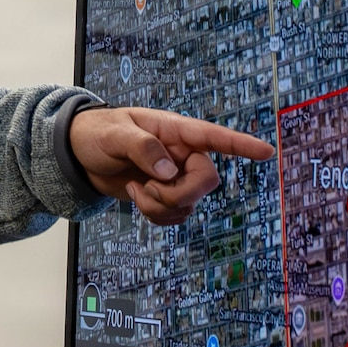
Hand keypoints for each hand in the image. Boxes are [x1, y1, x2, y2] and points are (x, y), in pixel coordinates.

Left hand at [67, 106, 274, 225]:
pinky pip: (175, 215)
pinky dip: (156, 215)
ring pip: (190, 204)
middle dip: (179, 193)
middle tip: (149, 188)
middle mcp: (181, 154)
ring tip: (136, 189)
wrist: (80, 155)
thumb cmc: (98, 132)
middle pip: (206, 180)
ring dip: (161, 206)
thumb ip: (142, 148)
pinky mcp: (165, 195)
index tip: (267, 152)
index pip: (214, 136)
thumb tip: (168, 171)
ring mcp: (175, 176)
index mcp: (174, 130)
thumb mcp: (115, 134)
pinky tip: (137, 196)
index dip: (241, 145)